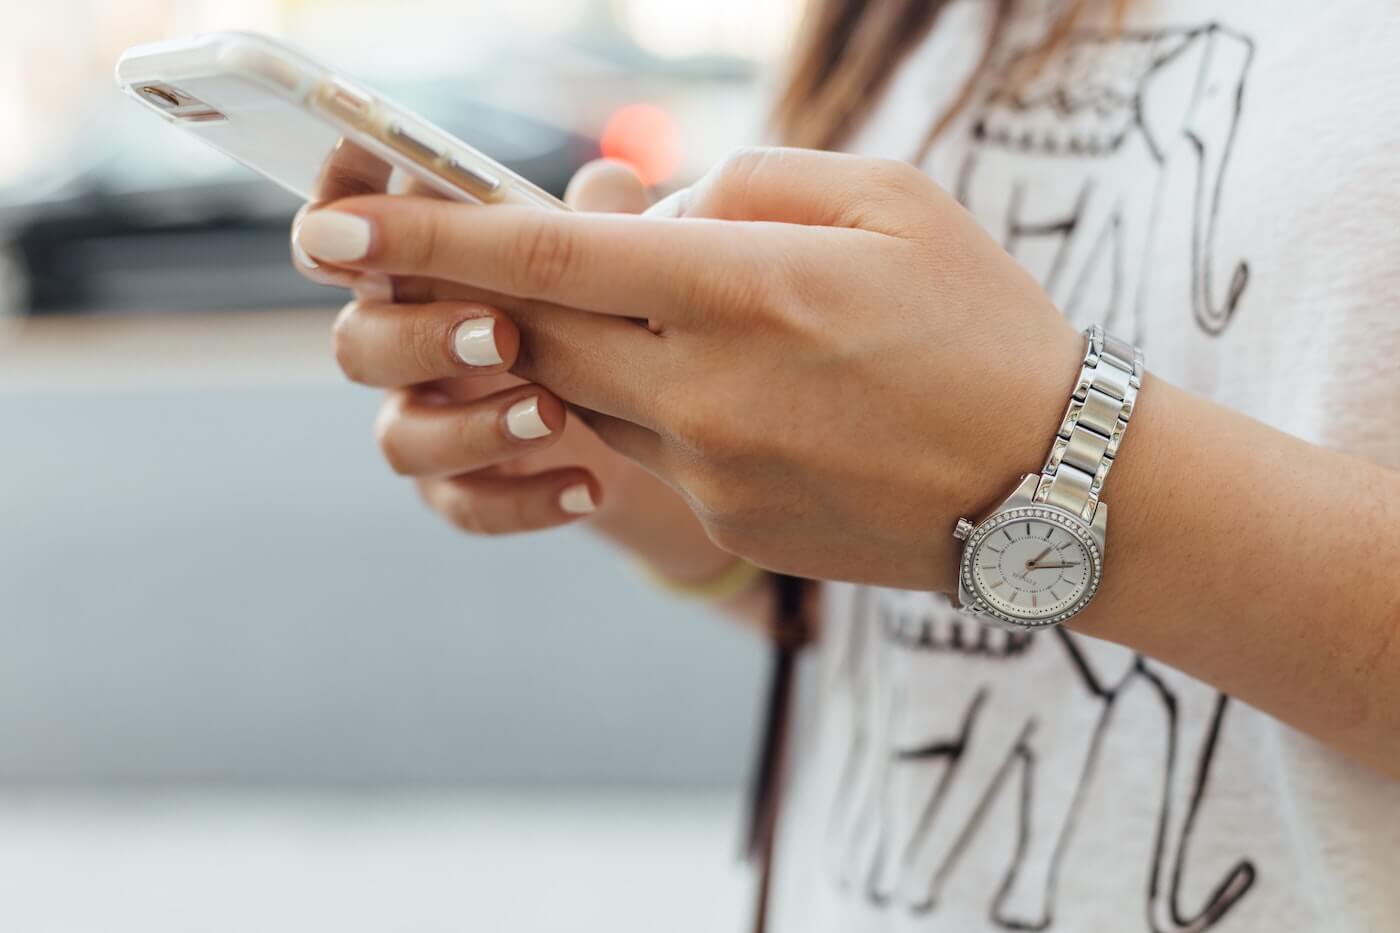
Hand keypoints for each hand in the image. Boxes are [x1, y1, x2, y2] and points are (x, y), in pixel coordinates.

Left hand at [293, 148, 1087, 589]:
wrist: (1053, 487)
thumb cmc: (984, 323)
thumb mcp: (889, 200)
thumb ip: (748, 183)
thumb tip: (647, 209)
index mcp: (746, 288)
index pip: (547, 256)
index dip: (429, 237)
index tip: (334, 228)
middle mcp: (707, 388)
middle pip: (536, 333)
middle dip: (481, 294)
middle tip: (458, 263)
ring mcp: (711, 470)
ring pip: (586, 393)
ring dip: (589, 346)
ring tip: (683, 315)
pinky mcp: (727, 521)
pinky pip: (651, 449)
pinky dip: (660, 403)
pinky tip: (750, 391)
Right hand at [294, 160, 695, 549]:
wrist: (649, 424)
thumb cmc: (605, 310)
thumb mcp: (612, 261)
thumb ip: (600, 221)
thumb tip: (610, 182)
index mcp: (421, 268)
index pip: (350, 234)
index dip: (336, 215)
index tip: (355, 212)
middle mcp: (405, 343)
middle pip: (358, 342)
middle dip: (421, 337)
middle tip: (501, 334)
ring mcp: (427, 421)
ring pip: (399, 438)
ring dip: (471, 427)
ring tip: (553, 415)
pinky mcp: (461, 488)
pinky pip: (464, 506)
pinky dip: (524, 499)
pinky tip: (588, 487)